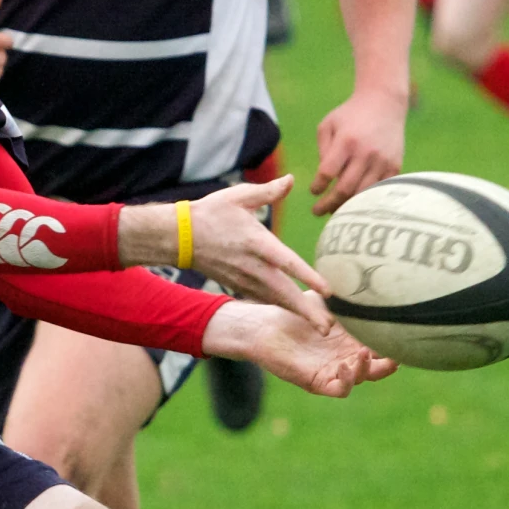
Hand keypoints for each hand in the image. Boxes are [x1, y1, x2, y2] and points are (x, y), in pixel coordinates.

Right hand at [124, 176, 331, 327]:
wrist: (179, 237)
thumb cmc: (211, 213)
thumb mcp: (238, 196)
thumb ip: (268, 191)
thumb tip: (291, 180)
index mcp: (257, 242)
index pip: (287, 262)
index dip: (308, 277)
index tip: (328, 291)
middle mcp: (252, 266)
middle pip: (283, 293)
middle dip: (306, 311)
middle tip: (328, 328)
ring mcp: (244, 279)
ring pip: (275, 300)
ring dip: (297, 313)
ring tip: (321, 327)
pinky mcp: (238, 285)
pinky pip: (264, 300)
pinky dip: (281, 308)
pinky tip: (297, 315)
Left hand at [203, 301, 396, 398]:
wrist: (264, 325)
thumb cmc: (295, 311)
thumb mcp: (327, 302)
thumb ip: (349, 297)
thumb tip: (375, 283)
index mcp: (354, 339)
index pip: (382, 345)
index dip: (394, 342)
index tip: (403, 333)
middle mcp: (348, 356)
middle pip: (379, 365)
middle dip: (390, 361)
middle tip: (398, 352)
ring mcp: (334, 370)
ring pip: (363, 377)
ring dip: (368, 369)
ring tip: (364, 354)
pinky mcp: (317, 381)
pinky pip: (340, 388)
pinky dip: (348, 381)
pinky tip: (345, 365)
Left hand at [309, 89, 405, 214]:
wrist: (384, 103)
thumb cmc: (350, 115)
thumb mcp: (328, 125)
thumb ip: (323, 150)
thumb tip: (323, 180)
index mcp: (346, 142)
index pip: (327, 173)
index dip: (318, 187)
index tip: (314, 192)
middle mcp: (366, 153)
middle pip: (345, 189)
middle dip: (328, 204)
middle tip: (317, 212)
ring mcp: (382, 161)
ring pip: (363, 194)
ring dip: (347, 206)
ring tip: (334, 211)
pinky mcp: (395, 167)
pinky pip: (379, 191)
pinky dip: (366, 200)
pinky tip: (355, 204)